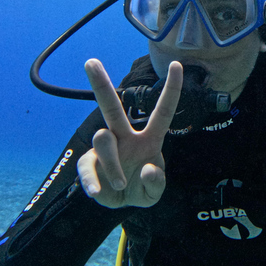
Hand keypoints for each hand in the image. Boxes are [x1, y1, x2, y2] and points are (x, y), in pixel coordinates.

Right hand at [77, 58, 182, 207]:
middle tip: (91, 62)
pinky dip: (92, 181)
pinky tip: (96, 191)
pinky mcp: (90, 163)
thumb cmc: (141, 188)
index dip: (171, 90)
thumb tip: (147, 169)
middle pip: (113, 108)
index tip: (177, 65)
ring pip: (103, 140)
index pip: (162, 112)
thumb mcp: (155, 193)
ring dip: (113, 165)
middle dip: (101, 85)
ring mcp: (105, 149)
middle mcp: (125, 138)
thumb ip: (156, 183)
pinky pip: (87, 167)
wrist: (121, 203)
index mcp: (148, 140)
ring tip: (121, 185)